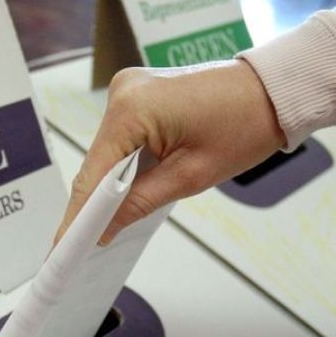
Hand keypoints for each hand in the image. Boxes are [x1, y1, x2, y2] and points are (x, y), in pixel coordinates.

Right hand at [54, 59, 285, 244]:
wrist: (272, 91)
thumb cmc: (244, 126)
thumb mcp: (190, 176)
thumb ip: (138, 203)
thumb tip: (102, 229)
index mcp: (132, 108)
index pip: (93, 172)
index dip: (78, 214)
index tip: (63, 246)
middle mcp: (122, 92)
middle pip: (96, 162)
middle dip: (91, 203)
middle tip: (78, 244)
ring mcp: (128, 90)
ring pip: (107, 152)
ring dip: (107, 185)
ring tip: (99, 225)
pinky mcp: (137, 94)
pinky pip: (119, 138)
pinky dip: (121, 165)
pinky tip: (120, 192)